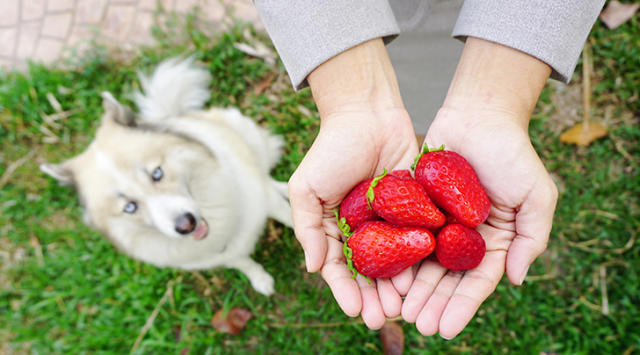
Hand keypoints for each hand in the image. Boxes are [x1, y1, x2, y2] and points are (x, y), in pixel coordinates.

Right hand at [288, 107, 418, 327]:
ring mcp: (389, 221)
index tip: (354, 311)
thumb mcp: (306, 188)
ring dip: (396, 287)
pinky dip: (417, 261)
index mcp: (335, 227)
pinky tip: (420, 279)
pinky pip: (416, 239)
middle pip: (368, 273)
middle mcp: (362, 229)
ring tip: (401, 308)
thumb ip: (308, 228)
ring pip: (394, 262)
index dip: (345, 291)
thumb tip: (313, 269)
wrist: (368, 113)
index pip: (339, 268)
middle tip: (381, 319)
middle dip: (372, 298)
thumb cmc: (332, 148)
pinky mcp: (414, 208)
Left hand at [400, 37, 557, 337]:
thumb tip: (517, 281)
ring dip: (412, 289)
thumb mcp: (537, 195)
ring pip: (422, 263)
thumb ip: (532, 239)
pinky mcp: (415, 207)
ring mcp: (438, 223)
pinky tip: (384, 276)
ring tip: (398, 311)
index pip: (476, 282)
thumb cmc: (512, 153)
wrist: (478, 114)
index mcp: (493, 241)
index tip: (446, 330)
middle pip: (446, 280)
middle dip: (432, 305)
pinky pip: (403, 235)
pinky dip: (395, 257)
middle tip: (416, 326)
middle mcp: (463, 238)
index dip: (461, 307)